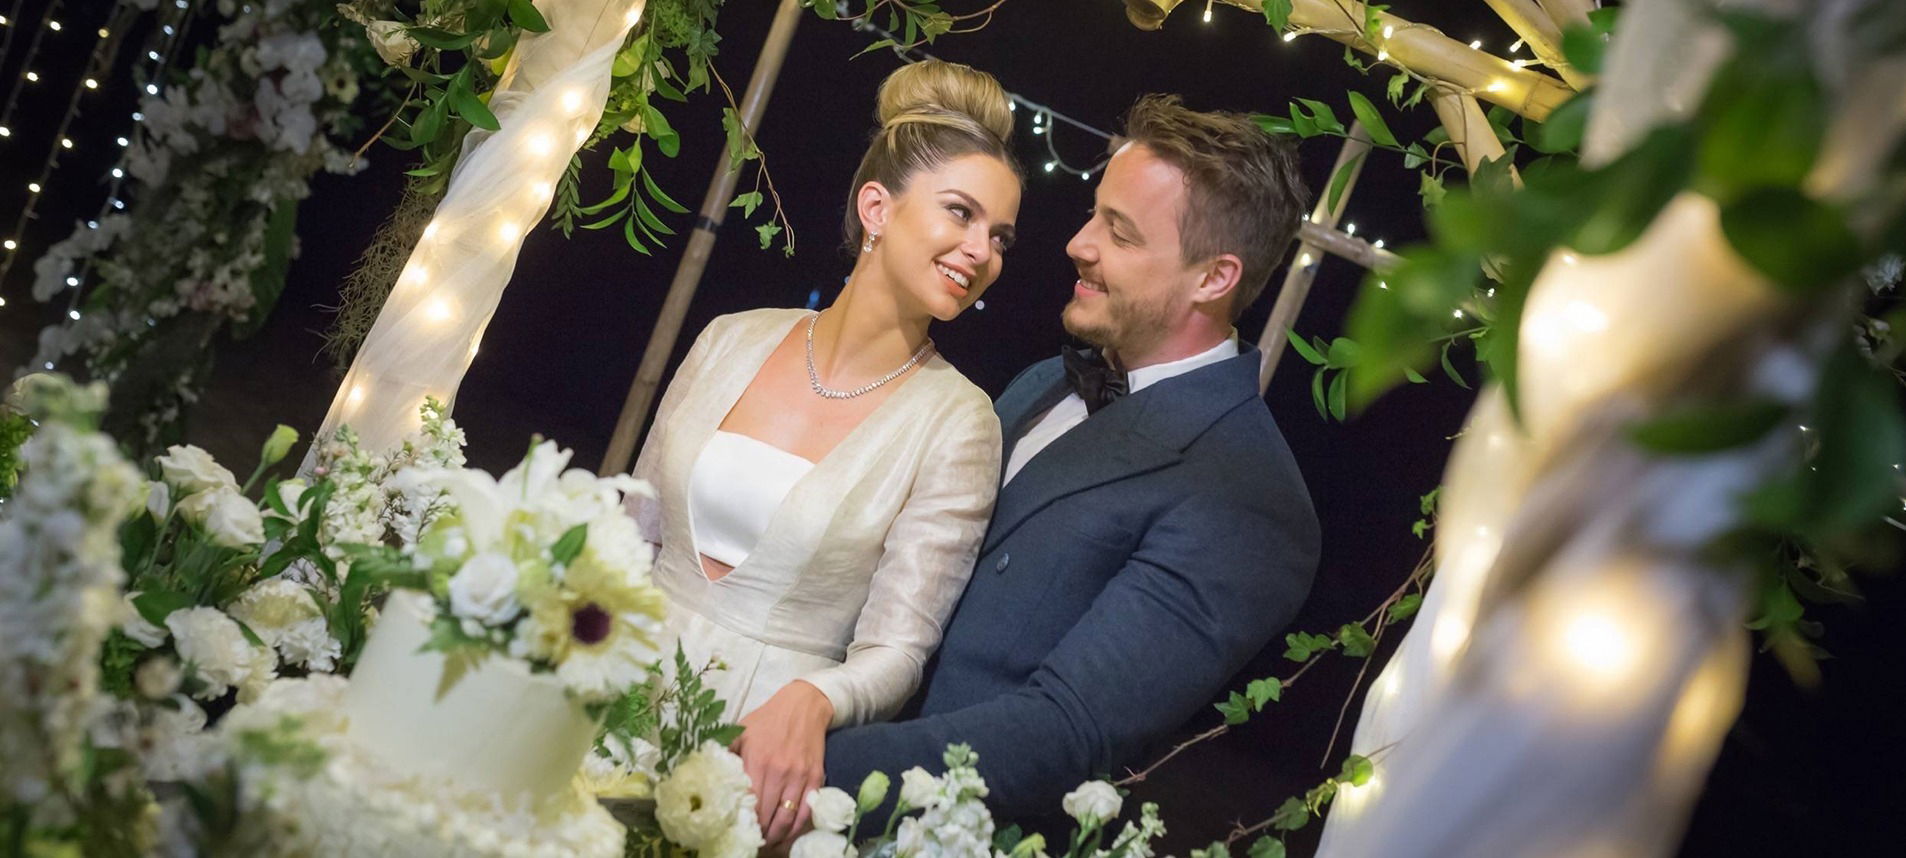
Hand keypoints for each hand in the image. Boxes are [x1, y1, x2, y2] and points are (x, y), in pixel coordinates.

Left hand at [733, 680, 834, 848]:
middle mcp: (780, 772)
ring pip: (787, 818)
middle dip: (759, 833)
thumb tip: (709, 776)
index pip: (749, 802)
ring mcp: (800, 777)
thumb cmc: (768, 718)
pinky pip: (807, 811)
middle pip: (768, 815)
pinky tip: (787, 835)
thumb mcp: (740, 731)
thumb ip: (726, 754)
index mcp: (758, 761)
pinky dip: (797, 828)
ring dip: (777, 836)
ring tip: (768, 843)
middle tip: (752, 841)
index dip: (744, 821)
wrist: (804, 705)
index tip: (737, 831)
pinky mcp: (816, 778)